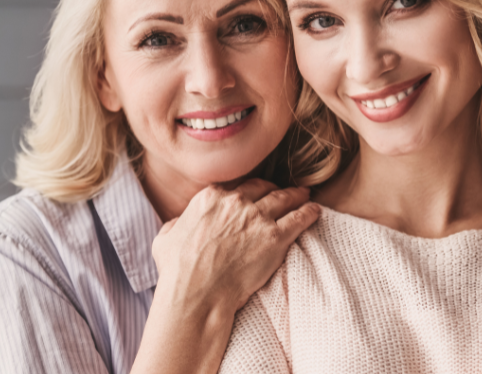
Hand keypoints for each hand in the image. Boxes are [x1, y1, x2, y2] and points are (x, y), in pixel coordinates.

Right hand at [151, 179, 320, 314]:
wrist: (197, 295)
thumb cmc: (178, 271)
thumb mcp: (165, 238)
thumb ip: (177, 223)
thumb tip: (181, 222)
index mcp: (210, 197)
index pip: (237, 187)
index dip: (249, 191)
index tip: (255, 195)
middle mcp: (235, 202)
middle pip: (262, 188)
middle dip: (274, 189)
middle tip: (285, 192)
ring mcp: (257, 218)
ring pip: (284, 199)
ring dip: (297, 195)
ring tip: (306, 195)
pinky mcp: (275, 237)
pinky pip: (299, 218)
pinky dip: (309, 212)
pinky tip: (315, 210)